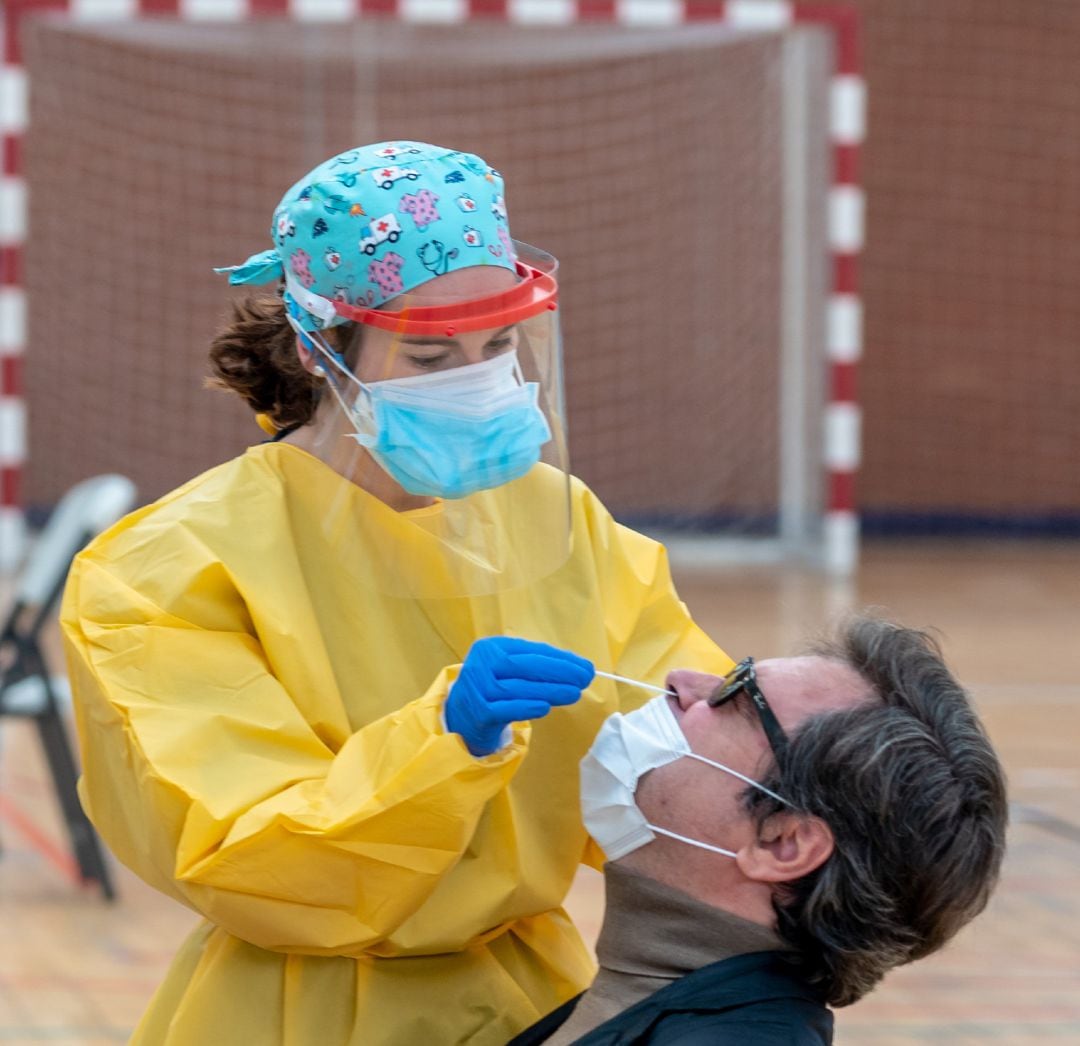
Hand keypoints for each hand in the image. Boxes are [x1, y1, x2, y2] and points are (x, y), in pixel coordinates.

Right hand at [445, 637, 594, 755]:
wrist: (462, 715)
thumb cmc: (494, 687)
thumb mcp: (510, 669)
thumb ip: (537, 666)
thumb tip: (578, 669)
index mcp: (491, 647)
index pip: (530, 651)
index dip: (560, 659)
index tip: (585, 667)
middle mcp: (480, 664)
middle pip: (523, 667)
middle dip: (558, 672)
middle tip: (584, 679)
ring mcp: (476, 688)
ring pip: (516, 688)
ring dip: (549, 691)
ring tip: (574, 693)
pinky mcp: (477, 712)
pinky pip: (505, 709)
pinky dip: (526, 707)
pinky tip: (546, 707)